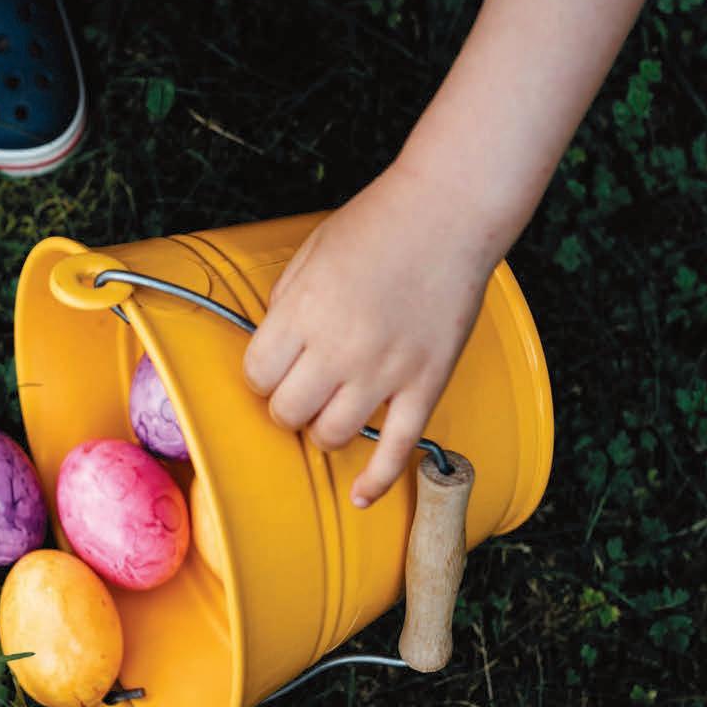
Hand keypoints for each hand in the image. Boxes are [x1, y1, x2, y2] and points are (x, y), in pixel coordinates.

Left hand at [243, 162, 499, 507]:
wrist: (449, 210)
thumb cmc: (377, 223)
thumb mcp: (309, 254)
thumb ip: (286, 306)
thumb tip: (274, 351)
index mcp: (304, 312)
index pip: (258, 377)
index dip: (261, 378)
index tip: (274, 370)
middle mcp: (341, 347)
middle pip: (289, 413)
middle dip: (287, 407)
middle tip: (301, 391)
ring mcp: (386, 370)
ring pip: (334, 437)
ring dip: (325, 431)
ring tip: (332, 412)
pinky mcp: (427, 383)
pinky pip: (398, 447)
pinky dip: (377, 479)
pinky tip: (362, 495)